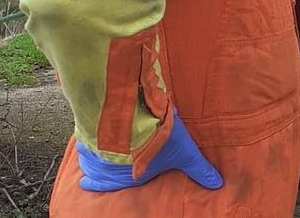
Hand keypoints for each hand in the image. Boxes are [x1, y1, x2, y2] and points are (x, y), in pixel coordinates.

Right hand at [77, 109, 221, 191]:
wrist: (135, 114)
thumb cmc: (159, 137)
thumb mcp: (185, 153)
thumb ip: (199, 169)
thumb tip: (217, 184)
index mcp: (127, 176)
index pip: (104, 186)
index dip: (96, 184)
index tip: (86, 184)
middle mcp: (106, 166)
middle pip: (93, 169)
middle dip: (93, 167)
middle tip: (88, 165)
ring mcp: (95, 147)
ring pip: (85, 153)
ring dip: (87, 151)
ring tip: (87, 147)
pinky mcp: (89, 128)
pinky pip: (81, 135)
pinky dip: (82, 134)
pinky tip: (84, 128)